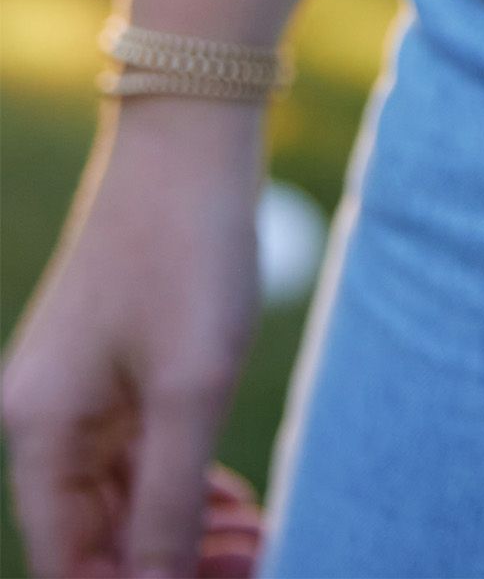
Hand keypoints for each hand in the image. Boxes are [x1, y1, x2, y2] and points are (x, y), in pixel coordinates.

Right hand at [3, 101, 264, 578]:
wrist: (193, 137)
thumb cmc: (189, 252)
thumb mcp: (192, 385)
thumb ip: (171, 498)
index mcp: (38, 432)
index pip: (71, 560)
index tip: (225, 578)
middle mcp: (44, 417)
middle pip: (94, 532)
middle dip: (168, 561)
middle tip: (257, 556)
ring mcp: (81, 387)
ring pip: (122, 492)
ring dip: (182, 524)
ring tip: (257, 533)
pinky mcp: (119, 360)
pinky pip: (139, 447)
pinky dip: (183, 477)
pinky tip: (233, 498)